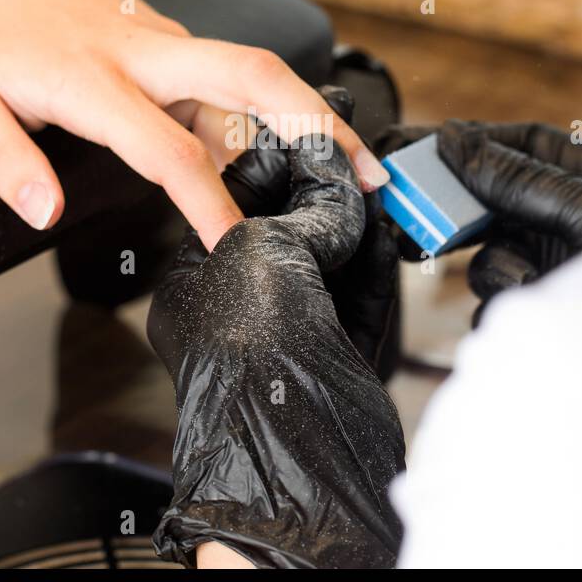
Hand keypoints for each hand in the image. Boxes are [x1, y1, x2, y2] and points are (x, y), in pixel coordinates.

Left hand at [0, 0, 387, 248]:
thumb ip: (5, 162)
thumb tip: (47, 215)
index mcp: (91, 78)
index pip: (167, 151)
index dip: (209, 204)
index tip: (239, 248)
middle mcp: (142, 52)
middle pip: (252, 78)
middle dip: (316, 125)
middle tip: (366, 176)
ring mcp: (163, 40)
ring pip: (249, 78)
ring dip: (305, 121)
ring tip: (348, 179)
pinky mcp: (170, 38)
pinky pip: (226, 80)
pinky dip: (265, 116)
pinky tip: (282, 155)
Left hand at [221, 85, 400, 379]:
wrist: (293, 455)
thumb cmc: (245, 363)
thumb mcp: (260, 252)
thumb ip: (297, 211)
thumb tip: (329, 191)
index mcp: (193, 279)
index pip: (232, 196)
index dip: (275, 154)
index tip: (308, 125)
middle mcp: (236, 304)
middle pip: (285, 225)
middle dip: (320, 184)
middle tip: (350, 142)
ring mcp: (287, 332)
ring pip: (326, 258)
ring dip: (353, 217)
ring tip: (375, 178)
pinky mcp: (333, 357)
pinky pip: (356, 298)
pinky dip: (374, 262)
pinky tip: (388, 231)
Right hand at [380, 121, 581, 320]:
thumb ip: (522, 179)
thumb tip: (455, 139)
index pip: (525, 146)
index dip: (474, 141)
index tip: (424, 141)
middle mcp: (578, 222)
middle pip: (496, 203)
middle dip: (456, 209)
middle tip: (406, 210)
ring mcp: (564, 273)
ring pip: (491, 261)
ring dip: (497, 270)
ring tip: (528, 282)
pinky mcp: (552, 318)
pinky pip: (502, 309)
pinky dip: (508, 311)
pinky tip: (536, 314)